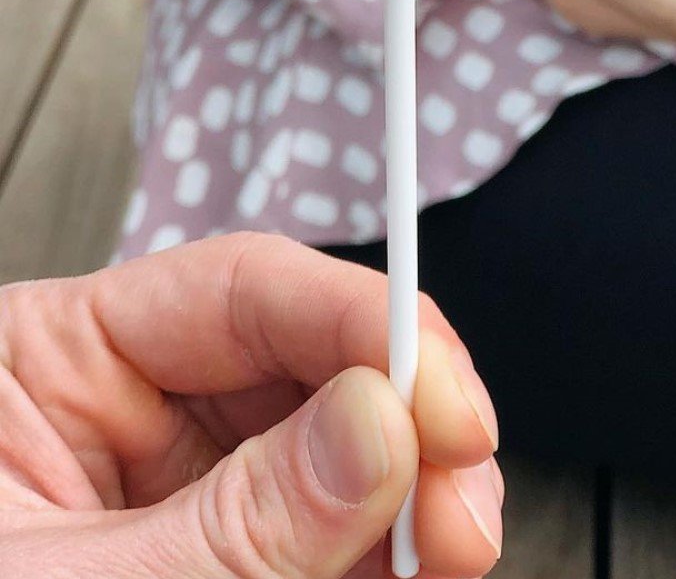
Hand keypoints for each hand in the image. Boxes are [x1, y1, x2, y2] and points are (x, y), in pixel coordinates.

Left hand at [0, 233, 501, 578]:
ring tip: (438, 563)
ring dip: (404, 506)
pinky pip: (318, 529)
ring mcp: (178, 480)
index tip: (450, 407)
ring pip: (336, 448)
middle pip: (311, 364)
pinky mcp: (212, 546)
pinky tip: (398, 575)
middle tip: (462, 518)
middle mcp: (128, 404)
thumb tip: (382, 429)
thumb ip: (230, 525)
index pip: (243, 287)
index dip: (367, 325)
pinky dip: (371, 558)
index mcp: (52, 360)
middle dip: (406, 430)